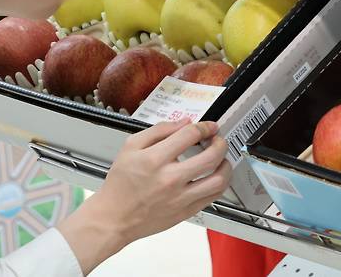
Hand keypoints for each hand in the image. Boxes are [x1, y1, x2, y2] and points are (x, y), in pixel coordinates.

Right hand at [58, 119, 230, 273]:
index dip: (204, 127)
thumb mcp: (131, 147)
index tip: (209, 127)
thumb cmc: (120, 184)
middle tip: (218, 140)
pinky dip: (220, 183)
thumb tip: (184, 122)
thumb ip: (159, 130)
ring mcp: (180, 197)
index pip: (190, 135)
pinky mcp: (186, 211)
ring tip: (221, 158)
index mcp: (155, 159)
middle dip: (220, 143)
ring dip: (226, 165)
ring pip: (218, 180)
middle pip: (211, 157)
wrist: (114, 218)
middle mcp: (170, 179)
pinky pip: (213, 197)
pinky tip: (215, 175)